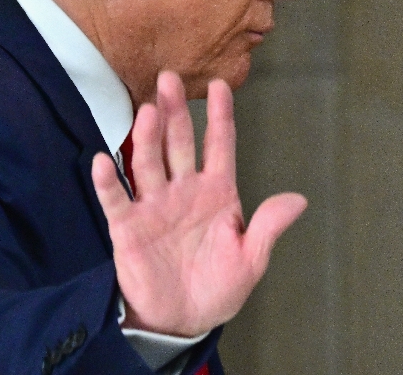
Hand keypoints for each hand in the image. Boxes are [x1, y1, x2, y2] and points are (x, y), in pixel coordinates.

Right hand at [91, 71, 306, 336]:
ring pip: (149, 163)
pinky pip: (117, 199)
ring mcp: (154, 206)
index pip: (219, 144)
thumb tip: (298, 200)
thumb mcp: (250, 260)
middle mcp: (183, 190)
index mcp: (217, 192)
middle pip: (179, 143)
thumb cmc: (219, 288)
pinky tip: (104, 160)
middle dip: (175, 112)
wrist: (183, 322)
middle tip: (169, 79)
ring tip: (148, 110)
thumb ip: (267, 227)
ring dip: (148, 137)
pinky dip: (109, 181)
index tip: (221, 85)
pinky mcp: (128, 227)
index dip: (220, 115)